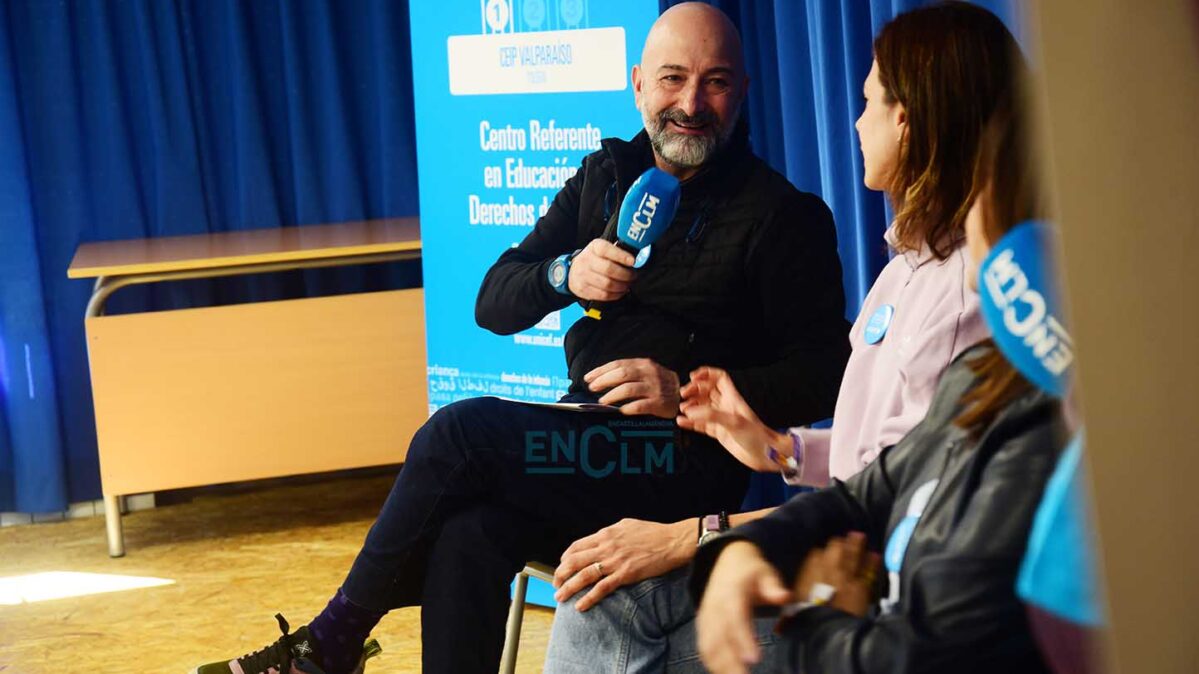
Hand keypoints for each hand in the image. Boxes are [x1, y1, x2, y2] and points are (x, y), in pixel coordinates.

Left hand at [552, 518, 693, 610]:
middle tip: (555, 585)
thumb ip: (611, 533)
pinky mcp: (626, 574)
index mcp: (606, 534)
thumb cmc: (653, 533)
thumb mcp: (627, 525)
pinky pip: (602, 588)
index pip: (576, 546)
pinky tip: (580, 606)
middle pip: (574, 561)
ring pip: (584, 575)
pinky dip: (589, 598)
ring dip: (569, 587)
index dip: (565, 558)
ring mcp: (615, 561)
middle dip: (560, 574)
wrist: (673, 541)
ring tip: (560, 597)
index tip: (561, 567)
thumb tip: (601, 539)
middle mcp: (607, 546)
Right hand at [567, 239, 636, 301]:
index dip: (621, 256)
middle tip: (633, 276)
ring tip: (627, 284)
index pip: (607, 249)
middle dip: (626, 275)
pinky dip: (616, 295)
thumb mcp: (602, 249)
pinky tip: (620, 291)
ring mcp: (583, 276)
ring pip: (608, 284)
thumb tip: (636, 257)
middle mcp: (587, 260)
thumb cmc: (594, 259)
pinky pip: (603, 295)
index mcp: (594, 247)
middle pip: (609, 269)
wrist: (573, 271)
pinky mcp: (583, 289)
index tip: (633, 261)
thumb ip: (617, 251)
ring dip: (622, 286)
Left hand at [586, 358, 680, 417]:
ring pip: (628, 389)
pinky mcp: (659, 403)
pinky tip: (620, 410)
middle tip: (592, 388)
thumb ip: (629, 372)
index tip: (588, 377)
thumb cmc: (660, 384)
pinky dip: (628, 408)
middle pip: (621, 375)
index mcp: (643, 364)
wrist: (684, 394)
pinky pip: (640, 406)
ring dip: (612, 395)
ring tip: (602, 401)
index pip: (618, 364)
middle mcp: (649, 374)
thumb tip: (603, 379)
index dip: (601, 371)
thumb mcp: (647, 372)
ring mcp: (654, 389)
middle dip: (603, 381)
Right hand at [677, 367, 781, 471]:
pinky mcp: (718, 432)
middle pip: (706, 391)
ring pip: (702, 407)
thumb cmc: (756, 435)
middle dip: (694, 390)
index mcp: (732, 398)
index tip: (693, 377)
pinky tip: (682, 422)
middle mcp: (725, 406)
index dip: (706, 374)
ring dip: (691, 406)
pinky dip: (690, 422)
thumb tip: (689, 412)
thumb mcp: (733, 421)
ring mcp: (721, 419)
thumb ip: (710, 415)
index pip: (719, 378)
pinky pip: (701, 424)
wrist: (764, 454)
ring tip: (683, 409)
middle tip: (684, 395)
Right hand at [697, 541, 792, 673]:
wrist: (728, 562)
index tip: (754, 659)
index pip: (735, 618)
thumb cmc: (750, 570)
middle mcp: (715, 606)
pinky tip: (723, 673)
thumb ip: (773, 586)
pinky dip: (710, 662)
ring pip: (708, 645)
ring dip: (719, 666)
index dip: (743, 639)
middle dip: (730, 662)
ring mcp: (706, 616)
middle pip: (719, 637)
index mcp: (731, 593)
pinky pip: (703, 646)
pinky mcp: (703, 624)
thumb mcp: (765, 572)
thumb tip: (783, 596)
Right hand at [792, 532, 879, 616]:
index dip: (820, 552)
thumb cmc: (805, 614)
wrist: (826, 627)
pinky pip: (867, 570)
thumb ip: (799, 588)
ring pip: (853, 555)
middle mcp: (829, 566)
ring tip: (859, 536)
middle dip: (840, 542)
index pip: (816, 553)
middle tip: (845, 536)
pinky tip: (875, 555)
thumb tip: (793, 591)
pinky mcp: (861, 586)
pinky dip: (871, 562)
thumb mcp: (795, 598)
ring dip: (856, 545)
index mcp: (810, 568)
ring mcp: (847, 574)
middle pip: (836, 548)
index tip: (822, 552)